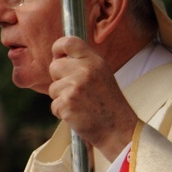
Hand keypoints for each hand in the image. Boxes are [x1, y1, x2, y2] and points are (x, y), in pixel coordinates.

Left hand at [48, 36, 137, 160]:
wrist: (118, 128)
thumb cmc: (109, 103)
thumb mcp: (103, 74)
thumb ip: (84, 63)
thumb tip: (59, 58)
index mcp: (94, 61)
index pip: (68, 42)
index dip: (58, 48)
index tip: (58, 56)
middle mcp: (84, 70)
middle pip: (54, 67)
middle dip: (59, 79)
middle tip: (76, 90)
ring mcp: (75, 87)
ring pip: (53, 88)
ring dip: (61, 98)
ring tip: (80, 104)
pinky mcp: (67, 103)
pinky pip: (54, 105)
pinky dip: (62, 112)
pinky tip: (78, 114)